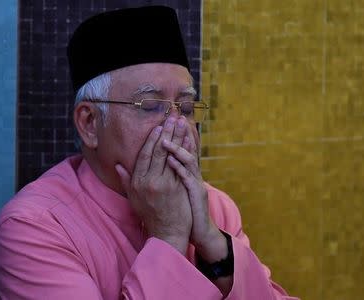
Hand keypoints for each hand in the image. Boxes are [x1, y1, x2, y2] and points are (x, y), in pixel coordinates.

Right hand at [115, 117, 191, 254]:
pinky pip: (181, 165)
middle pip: (158, 151)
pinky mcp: (176, 188)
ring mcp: (163, 184)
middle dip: (166, 132)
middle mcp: (148, 181)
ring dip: (177, 137)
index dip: (152, 139)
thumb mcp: (134, 198)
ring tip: (182, 122)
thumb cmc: (150, 215)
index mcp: (137, 182)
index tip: (158, 125)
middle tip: (172, 116)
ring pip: (170, 155)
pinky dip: (186, 151)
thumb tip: (118, 166)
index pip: (144, 154)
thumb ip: (127, 180)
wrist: (166, 233)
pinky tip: (190, 140)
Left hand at [162, 121, 226, 261]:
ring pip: (189, 161)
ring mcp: (196, 183)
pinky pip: (187, 178)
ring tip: (167, 138)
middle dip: (182, 133)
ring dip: (178, 148)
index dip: (179, 134)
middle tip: (177, 117)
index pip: (184, 149)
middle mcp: (194, 175)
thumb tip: (165, 162)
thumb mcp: (178, 190)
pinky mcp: (197, 194)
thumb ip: (172, 175)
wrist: (198, 231)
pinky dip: (179, 168)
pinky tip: (171, 160)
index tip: (172, 120)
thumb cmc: (185, 211)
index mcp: (188, 173)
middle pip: (189, 150)